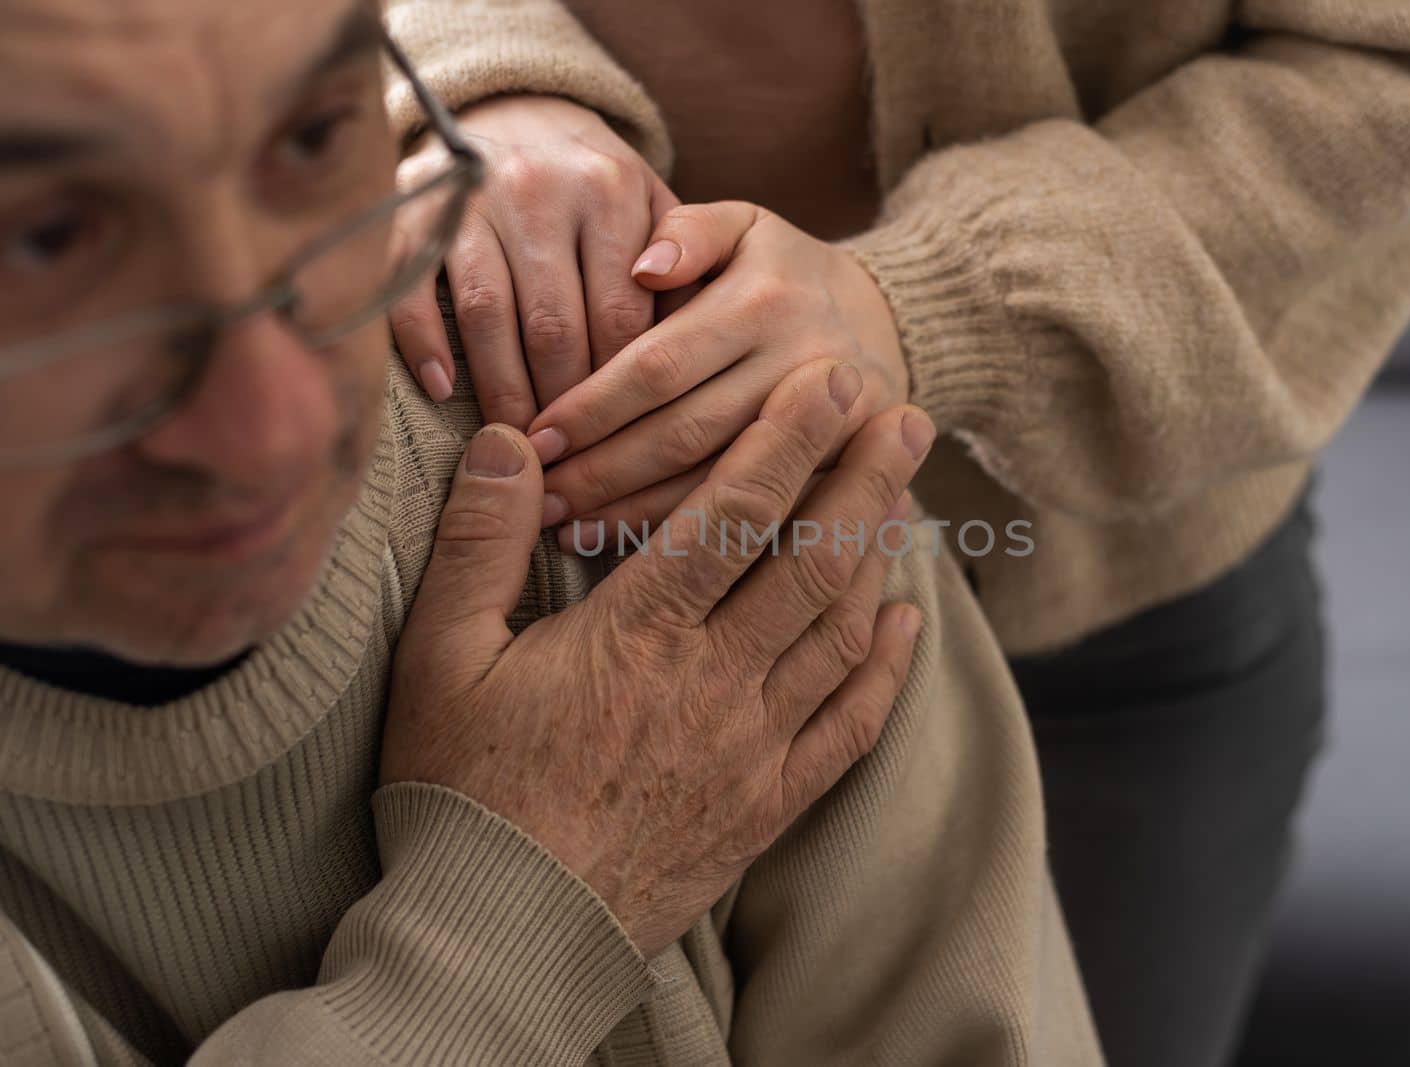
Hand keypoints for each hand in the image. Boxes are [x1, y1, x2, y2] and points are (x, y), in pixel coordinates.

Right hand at [381, 358, 935, 956]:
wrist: (503, 933)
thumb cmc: (462, 790)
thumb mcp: (441, 658)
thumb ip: (478, 543)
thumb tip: (506, 442)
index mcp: (637, 633)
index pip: (734, 511)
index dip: (790, 437)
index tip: (831, 382)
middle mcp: (713, 679)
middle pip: (814, 559)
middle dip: (866, 477)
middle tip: (904, 415)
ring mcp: (752, 745)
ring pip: (840, 630)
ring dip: (881, 554)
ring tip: (906, 495)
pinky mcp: (767, 804)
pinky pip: (847, 727)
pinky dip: (883, 670)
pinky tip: (904, 624)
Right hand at [389, 94, 676, 429]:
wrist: (520, 111)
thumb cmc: (600, 191)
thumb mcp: (654, 211)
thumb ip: (682, 274)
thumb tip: (691, 370)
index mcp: (611, 189)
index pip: (621, 315)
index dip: (620, 390)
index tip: (622, 445)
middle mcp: (541, 186)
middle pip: (555, 325)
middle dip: (563, 404)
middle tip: (569, 461)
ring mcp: (472, 196)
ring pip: (488, 316)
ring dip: (502, 389)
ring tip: (515, 443)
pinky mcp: (413, 205)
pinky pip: (414, 286)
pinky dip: (424, 342)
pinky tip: (442, 392)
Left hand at [522, 202, 909, 549]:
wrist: (892, 323)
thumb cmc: (785, 273)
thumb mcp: (745, 226)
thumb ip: (688, 230)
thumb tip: (641, 265)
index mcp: (764, 302)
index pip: (661, 364)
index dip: (594, 405)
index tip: (534, 437)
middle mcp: (801, 367)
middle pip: (684, 432)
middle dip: (603, 470)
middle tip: (535, 497)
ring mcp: (831, 429)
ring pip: (718, 483)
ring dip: (636, 511)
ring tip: (564, 528)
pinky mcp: (844, 473)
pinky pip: (760, 515)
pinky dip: (694, 537)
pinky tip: (632, 552)